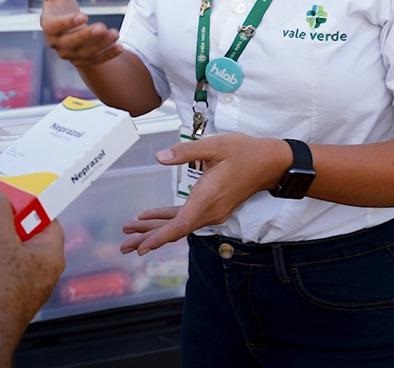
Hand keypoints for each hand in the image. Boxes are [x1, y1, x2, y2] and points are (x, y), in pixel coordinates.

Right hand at [40, 0, 122, 66]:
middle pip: (71, 43)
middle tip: (102, 27)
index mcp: (49, 26)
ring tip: (115, 34)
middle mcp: (57, 44)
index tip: (84, 15)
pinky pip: (96, 60)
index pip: (55, 27)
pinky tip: (121, 47)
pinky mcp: (83, 61)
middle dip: (87, 36)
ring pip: (86, 53)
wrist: (67, 30)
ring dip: (101, 45)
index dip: (68, 23)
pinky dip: (108, 55)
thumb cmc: (60, 8)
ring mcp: (70, 54)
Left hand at [120, 134, 290, 255]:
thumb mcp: (214, 146)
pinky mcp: (213, 208)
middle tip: (124, 246)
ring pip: (179, 225)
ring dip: (155, 229)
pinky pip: (186, 218)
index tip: (142, 247)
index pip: (180, 225)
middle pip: (175, 230)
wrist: (270, 163)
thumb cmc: (243, 152)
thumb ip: (185, 152)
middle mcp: (209, 211)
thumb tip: (159, 157)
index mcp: (207, 198)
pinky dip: (168, 219)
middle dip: (149, 238)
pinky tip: (150, 217)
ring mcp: (212, 212)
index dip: (160, 237)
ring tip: (130, 233)